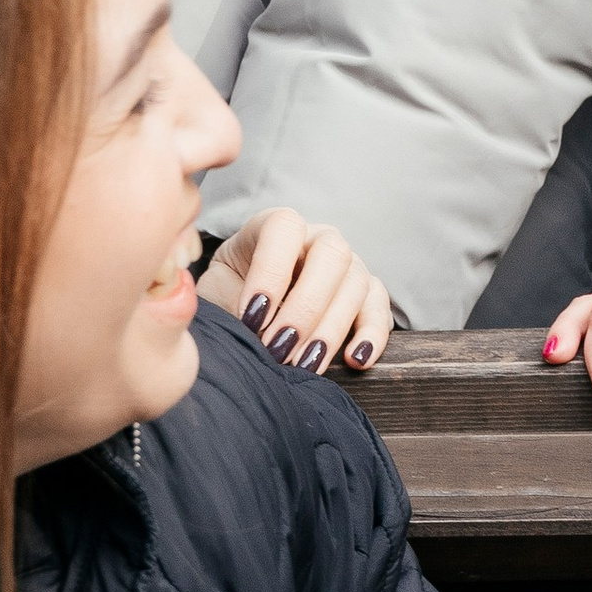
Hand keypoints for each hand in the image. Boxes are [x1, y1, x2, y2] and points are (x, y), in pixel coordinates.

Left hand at [204, 210, 394, 379]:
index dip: (270, 271)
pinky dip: (372, 334)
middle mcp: (316, 238)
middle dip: (305, 306)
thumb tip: (212, 317)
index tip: (251, 318)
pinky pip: (380, 306)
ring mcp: (347, 264)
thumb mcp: (212, 293)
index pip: (284, 228)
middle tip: (279, 348)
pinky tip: (354, 360)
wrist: (245, 319)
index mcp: (274, 226)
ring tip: (303, 365)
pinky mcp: (366, 293)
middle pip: (332, 253)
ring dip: (331, 328)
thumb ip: (215, 298)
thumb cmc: (227, 300)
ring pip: (357, 281)